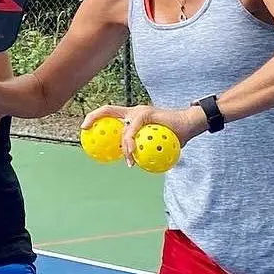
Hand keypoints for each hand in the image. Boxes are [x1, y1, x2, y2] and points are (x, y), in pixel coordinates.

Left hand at [83, 103, 205, 165]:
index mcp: (131, 116)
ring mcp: (139, 111)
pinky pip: (134, 130)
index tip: (84, 128)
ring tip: (127, 158)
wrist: (189, 123)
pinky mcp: (147, 114)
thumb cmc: (173, 134)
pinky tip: (131, 153)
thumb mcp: (154, 142)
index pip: (108, 112)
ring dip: (122, 144)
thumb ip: (142, 148)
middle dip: (93, 118)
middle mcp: (132, 111)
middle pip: (108, 110)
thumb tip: (133, 163)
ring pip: (123, 127)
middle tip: (86, 131)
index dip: (94, 117)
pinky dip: (131, 141)